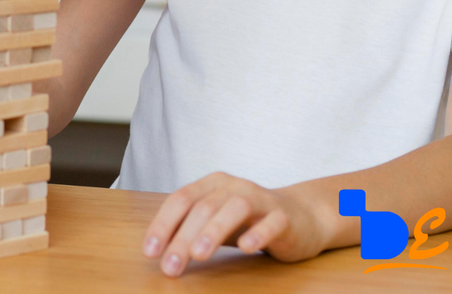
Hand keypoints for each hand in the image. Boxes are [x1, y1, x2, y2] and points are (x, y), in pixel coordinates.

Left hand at [142, 172, 333, 275]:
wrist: (301, 216)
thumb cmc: (248, 221)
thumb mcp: (215, 224)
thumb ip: (190, 232)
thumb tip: (159, 253)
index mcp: (212, 184)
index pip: (181, 199)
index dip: (163, 224)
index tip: (150, 252)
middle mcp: (233, 186)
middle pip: (204, 207)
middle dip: (183, 237)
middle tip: (170, 267)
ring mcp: (260, 199)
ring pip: (234, 208)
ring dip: (214, 230)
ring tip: (198, 255)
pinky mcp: (284, 217)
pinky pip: (271, 222)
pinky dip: (258, 233)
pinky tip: (246, 248)